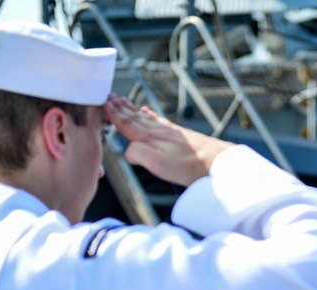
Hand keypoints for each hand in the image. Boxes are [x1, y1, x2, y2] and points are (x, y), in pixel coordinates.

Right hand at [103, 94, 233, 186]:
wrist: (215, 161)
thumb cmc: (188, 166)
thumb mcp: (159, 164)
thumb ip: (139, 154)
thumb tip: (127, 151)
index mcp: (149, 138)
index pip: (126, 123)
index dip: (112, 113)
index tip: (101, 102)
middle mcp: (158, 131)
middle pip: (133, 116)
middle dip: (119, 107)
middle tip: (107, 96)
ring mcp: (168, 131)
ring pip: (144, 117)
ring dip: (131, 109)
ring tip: (122, 100)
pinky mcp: (178, 135)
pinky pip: (158, 121)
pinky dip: (149, 115)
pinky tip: (147, 112)